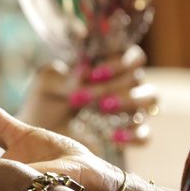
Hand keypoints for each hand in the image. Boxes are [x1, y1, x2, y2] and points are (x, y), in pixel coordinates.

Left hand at [16, 47, 155, 144]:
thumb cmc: (43, 102)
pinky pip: (146, 134)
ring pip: (151, 99)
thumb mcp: (46, 83)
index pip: (130, 53)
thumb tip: (84, 71)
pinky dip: (134, 135)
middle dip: (115, 83)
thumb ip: (64, 75)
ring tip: (102, 108)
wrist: (38, 136)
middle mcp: (122, 85)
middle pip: (138, 75)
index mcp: (107, 66)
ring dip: (130, 101)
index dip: (120, 60)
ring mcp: (128, 111)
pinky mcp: (127, 136)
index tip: (94, 73)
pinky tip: (113, 137)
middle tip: (89, 96)